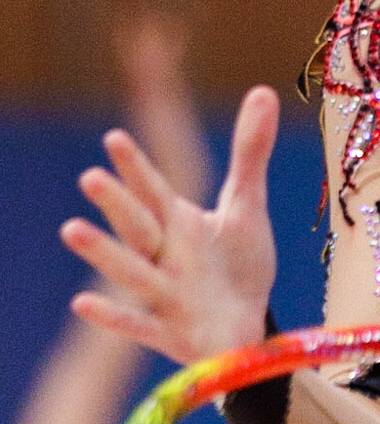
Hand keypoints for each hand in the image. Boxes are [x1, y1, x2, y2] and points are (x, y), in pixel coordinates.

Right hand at [61, 85, 279, 365]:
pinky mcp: (170, 333)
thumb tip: (263, 90)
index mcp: (178, 223)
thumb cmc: (237, 265)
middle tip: (90, 177)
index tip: (114, 138)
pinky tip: (82, 303)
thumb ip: (249, 152)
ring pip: (131, 271)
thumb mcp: (247, 206)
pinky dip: (114, 315)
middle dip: (117, 203)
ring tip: (71, 229)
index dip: (137, 166)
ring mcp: (164, 295)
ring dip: (105, 253)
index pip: (154, 190)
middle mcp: (164, 255)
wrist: (245, 328)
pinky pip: (139, 325)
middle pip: (138, 225)